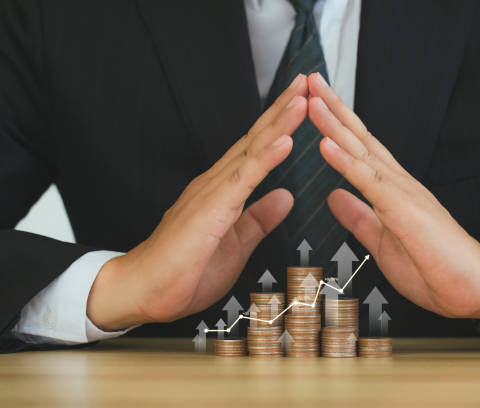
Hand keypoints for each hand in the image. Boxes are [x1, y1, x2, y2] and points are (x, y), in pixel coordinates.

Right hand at [86, 75, 308, 330]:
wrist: (144, 292)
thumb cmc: (185, 271)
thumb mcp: (236, 244)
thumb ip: (259, 219)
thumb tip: (286, 196)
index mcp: (224, 191)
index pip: (257, 150)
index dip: (281, 124)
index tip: (304, 101)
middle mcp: (217, 183)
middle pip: (255, 140)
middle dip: (283, 110)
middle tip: (307, 81)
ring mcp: (211, 193)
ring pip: (251, 152)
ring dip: (278, 124)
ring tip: (302, 99)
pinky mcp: (208, 211)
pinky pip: (241, 180)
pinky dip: (264, 159)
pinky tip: (283, 141)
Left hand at [307, 73, 479, 328]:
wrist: (476, 290)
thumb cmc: (434, 267)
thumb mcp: (381, 241)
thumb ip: (358, 217)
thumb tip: (334, 197)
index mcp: (391, 190)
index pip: (359, 149)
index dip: (336, 125)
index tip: (314, 103)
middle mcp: (397, 183)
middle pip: (359, 138)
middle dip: (333, 108)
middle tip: (309, 80)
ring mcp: (402, 192)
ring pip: (362, 151)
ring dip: (334, 124)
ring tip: (312, 98)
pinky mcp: (405, 210)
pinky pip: (370, 182)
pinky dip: (346, 162)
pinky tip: (326, 143)